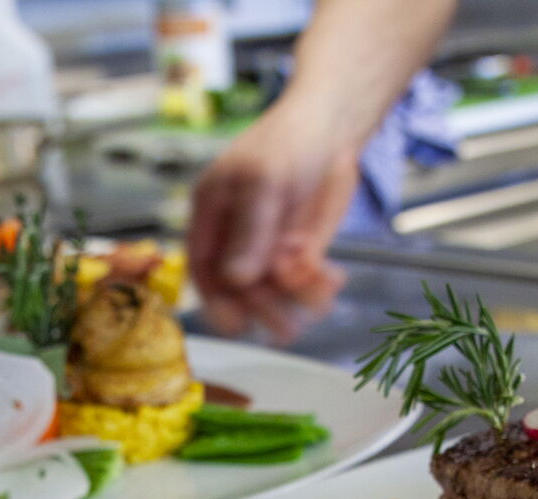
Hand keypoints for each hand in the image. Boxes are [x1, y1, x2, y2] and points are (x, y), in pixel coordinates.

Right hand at [188, 99, 358, 342]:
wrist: (333, 129)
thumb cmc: (287, 142)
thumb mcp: (263, 181)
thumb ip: (250, 231)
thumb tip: (236, 278)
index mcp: (212, 216)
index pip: (203, 268)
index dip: (215, 300)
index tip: (234, 324)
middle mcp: (237, 238)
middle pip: (242, 289)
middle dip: (265, 309)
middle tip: (287, 329)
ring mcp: (268, 248)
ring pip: (276, 291)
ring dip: (298, 300)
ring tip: (323, 296)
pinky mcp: (299, 252)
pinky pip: (304, 282)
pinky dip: (319, 287)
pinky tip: (333, 279)